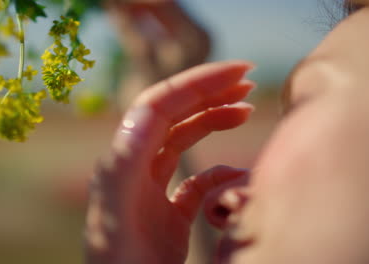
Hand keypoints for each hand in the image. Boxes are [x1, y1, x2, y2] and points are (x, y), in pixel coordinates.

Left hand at [85, 61, 254, 263]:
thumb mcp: (119, 219)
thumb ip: (126, 170)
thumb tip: (144, 114)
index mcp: (122, 168)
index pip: (158, 106)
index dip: (196, 83)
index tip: (239, 72)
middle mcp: (133, 173)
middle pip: (170, 117)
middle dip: (208, 92)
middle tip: (248, 79)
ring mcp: (149, 194)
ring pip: (180, 142)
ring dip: (212, 120)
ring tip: (246, 109)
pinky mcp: (163, 216)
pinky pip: (191, 181)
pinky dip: (216, 171)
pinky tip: (236, 176)